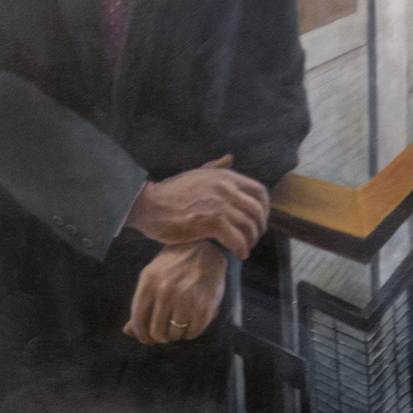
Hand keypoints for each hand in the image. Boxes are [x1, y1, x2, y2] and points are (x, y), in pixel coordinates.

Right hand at [122, 155, 268, 257]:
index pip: (259, 191)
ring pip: (248, 226)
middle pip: (257, 211)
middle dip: (259, 227)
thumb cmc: (169, 193)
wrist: (148, 204)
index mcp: (225, 177)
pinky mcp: (210, 222)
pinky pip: (236, 239)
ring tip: (244, 248)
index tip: (259, 220)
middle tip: (253, 238)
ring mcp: (219, 205)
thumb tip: (230, 158)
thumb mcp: (195, 174)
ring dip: (250, 241)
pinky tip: (238, 255)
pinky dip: (241, 249)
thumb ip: (215, 167)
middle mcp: (226, 188)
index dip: (265, 209)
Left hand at [125, 241, 227, 344]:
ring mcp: (186, 298)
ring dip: (176, 334)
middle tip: (164, 334)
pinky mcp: (205, 306)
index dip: (141, 334)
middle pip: (157, 331)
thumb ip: (140, 305)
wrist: (205, 250)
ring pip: (175, 334)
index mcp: (149, 282)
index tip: (146, 339)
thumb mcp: (151, 278)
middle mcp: (166, 291)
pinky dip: (191, 333)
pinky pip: (193, 332)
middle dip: (160, 337)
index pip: (138, 319)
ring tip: (178, 324)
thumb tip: (127, 332)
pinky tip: (191, 324)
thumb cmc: (173, 266)